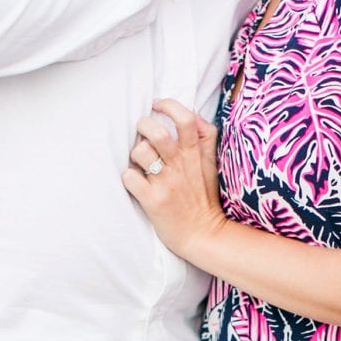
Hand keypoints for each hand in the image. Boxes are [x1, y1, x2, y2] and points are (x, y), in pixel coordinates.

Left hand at [123, 98, 226, 260]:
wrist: (203, 235)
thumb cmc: (203, 198)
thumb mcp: (211, 165)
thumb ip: (205, 138)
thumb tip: (192, 113)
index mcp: (196, 155)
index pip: (186, 120)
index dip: (169, 106)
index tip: (157, 105)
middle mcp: (181, 166)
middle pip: (157, 133)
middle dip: (143, 126)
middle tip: (142, 133)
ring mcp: (166, 184)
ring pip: (140, 152)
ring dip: (135, 153)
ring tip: (140, 162)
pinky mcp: (153, 201)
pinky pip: (130, 177)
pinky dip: (128, 177)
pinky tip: (135, 181)